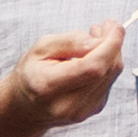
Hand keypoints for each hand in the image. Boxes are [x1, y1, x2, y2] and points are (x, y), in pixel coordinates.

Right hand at [0, 19, 130, 136]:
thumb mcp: (41, 48)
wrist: (25, 108)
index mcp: (49, 86)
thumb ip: (70, 41)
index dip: (110, 44)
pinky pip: (109, 81)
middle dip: (111, 44)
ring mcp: (82, 111)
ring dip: (111, 53)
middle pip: (106, 70)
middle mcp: (68, 104)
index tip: (112, 25)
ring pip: (111, 75)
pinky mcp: (93, 110)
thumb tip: (98, 40)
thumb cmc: (31, 73)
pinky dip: (107, 65)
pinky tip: (93, 57)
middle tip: (102, 28)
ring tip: (94, 40)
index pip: (92, 67)